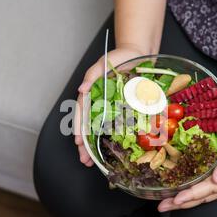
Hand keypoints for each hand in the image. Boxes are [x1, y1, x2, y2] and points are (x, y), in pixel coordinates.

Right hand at [74, 46, 146, 165]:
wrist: (138, 54)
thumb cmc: (118, 57)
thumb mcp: (102, 63)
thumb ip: (92, 75)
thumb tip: (82, 89)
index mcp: (91, 94)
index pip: (82, 114)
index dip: (80, 128)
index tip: (79, 142)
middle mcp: (99, 103)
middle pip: (89, 127)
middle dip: (85, 145)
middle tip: (84, 160)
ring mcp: (111, 108)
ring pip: (100, 131)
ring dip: (95, 147)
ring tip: (92, 162)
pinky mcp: (124, 110)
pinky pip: (117, 126)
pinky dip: (112, 139)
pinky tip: (109, 151)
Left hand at [158, 109, 216, 211]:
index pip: (207, 189)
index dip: (191, 195)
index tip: (176, 199)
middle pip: (202, 196)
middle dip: (181, 203)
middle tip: (163, 206)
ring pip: (201, 194)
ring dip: (184, 200)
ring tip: (167, 203)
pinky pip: (203, 187)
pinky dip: (191, 192)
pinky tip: (180, 192)